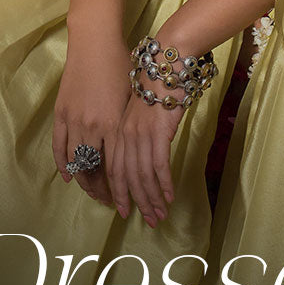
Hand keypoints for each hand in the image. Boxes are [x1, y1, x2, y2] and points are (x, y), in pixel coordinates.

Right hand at [52, 31, 131, 208]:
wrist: (95, 43)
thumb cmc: (121, 65)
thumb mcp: (132, 97)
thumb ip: (130, 125)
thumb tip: (136, 148)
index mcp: (114, 124)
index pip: (116, 168)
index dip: (120, 189)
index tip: (126, 203)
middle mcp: (93, 127)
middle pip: (95, 171)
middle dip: (103, 191)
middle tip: (111, 203)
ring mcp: (74, 121)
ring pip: (77, 162)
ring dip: (84, 182)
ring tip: (93, 192)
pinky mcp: (61, 113)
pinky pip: (59, 146)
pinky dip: (63, 164)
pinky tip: (69, 176)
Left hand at [109, 82, 183, 227]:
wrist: (164, 65)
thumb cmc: (155, 86)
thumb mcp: (138, 111)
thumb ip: (135, 133)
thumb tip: (141, 154)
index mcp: (117, 131)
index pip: (114, 170)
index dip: (118, 193)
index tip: (123, 210)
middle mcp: (125, 136)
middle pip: (127, 178)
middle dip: (137, 202)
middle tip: (147, 220)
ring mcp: (140, 135)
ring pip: (143, 175)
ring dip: (152, 198)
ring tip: (160, 215)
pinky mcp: (158, 132)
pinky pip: (159, 165)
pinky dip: (163, 184)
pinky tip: (169, 196)